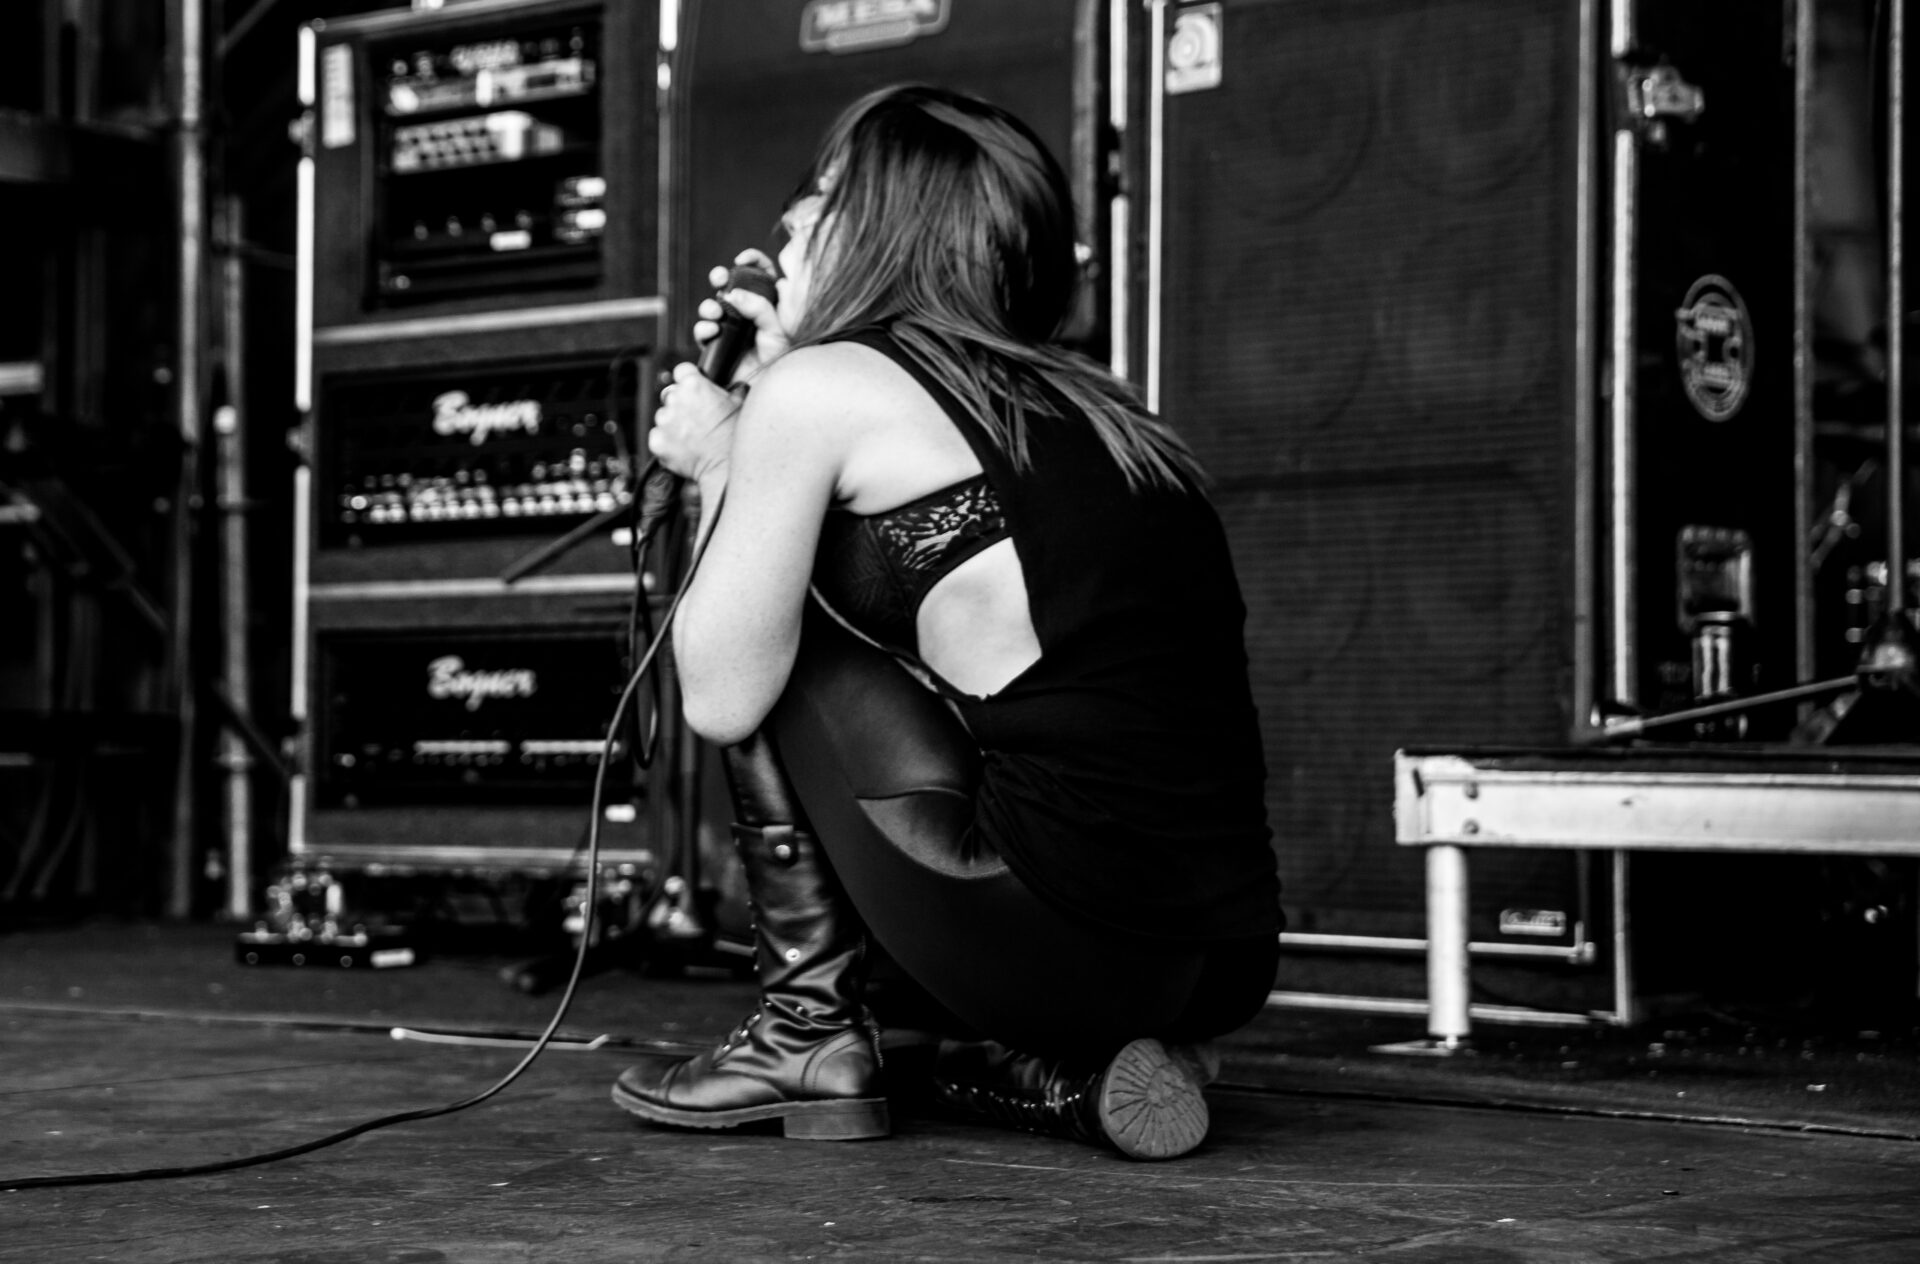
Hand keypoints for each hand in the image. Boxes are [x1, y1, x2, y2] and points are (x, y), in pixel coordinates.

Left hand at [649, 360, 741, 483]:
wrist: (726, 466)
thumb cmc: (736, 435)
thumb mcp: (739, 404)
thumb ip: (730, 391)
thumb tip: (735, 388)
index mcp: (694, 385)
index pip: (682, 371)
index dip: (688, 380)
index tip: (692, 388)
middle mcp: (675, 399)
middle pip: (671, 395)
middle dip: (681, 405)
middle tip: (696, 419)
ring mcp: (664, 420)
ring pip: (663, 417)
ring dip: (673, 424)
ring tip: (691, 437)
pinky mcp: (657, 441)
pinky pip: (657, 437)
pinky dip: (666, 442)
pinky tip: (683, 448)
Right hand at [692, 249, 788, 384]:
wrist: (766, 385)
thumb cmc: (778, 358)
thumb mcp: (776, 329)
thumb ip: (759, 307)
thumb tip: (733, 294)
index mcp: (766, 302)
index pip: (760, 272)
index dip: (751, 260)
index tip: (741, 259)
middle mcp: (745, 311)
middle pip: (729, 284)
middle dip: (720, 277)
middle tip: (720, 279)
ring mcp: (729, 326)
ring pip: (711, 306)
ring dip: (709, 305)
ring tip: (715, 312)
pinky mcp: (716, 343)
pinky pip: (703, 330)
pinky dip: (704, 328)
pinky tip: (712, 331)